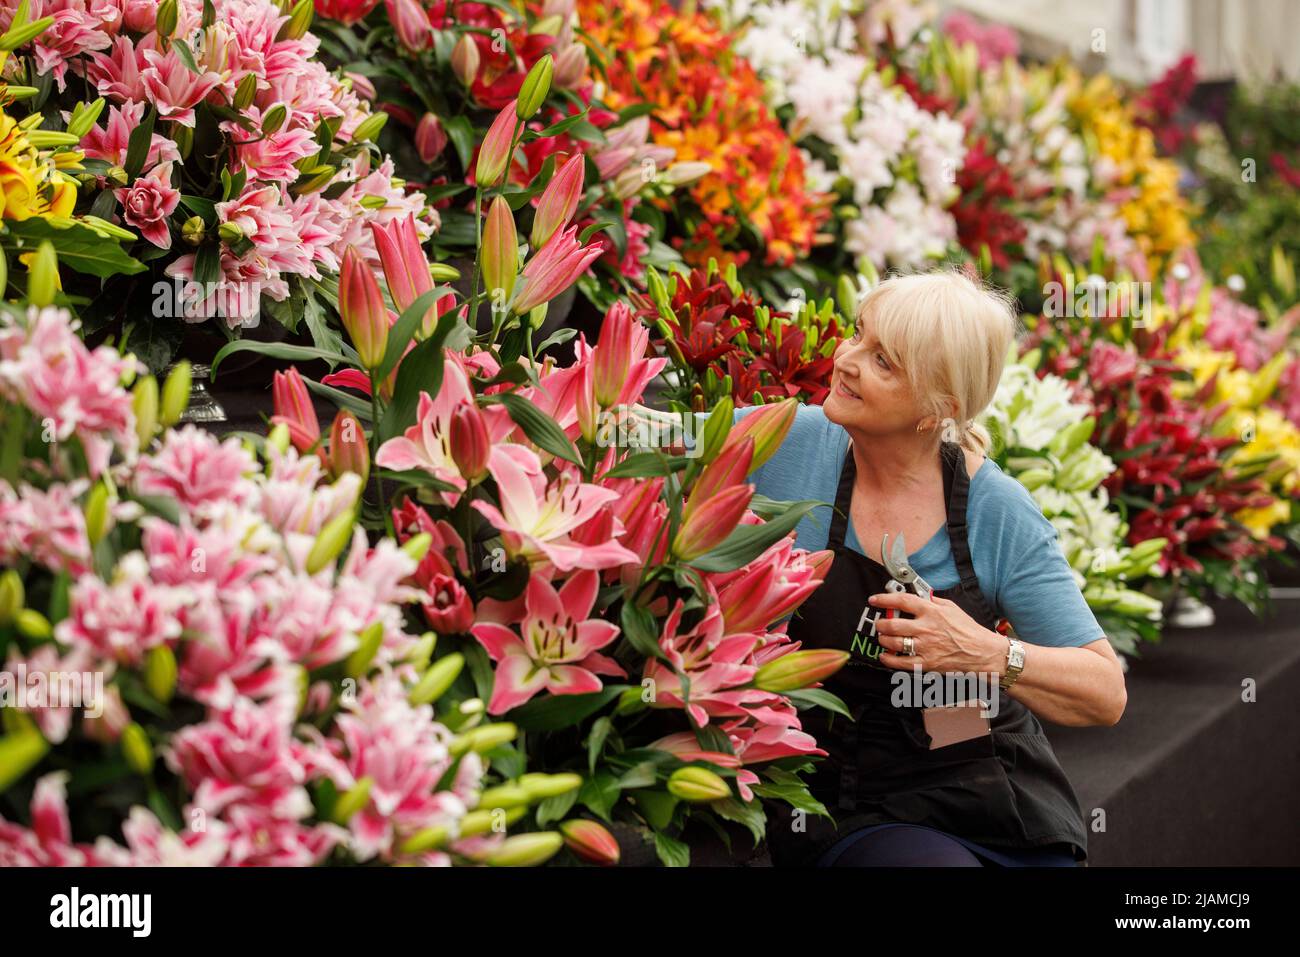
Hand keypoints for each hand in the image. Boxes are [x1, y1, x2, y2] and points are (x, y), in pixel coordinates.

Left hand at [870, 591, 1006, 674]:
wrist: (983, 652)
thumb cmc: (969, 630)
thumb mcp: (952, 608)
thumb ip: (933, 601)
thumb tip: (919, 596)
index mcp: (932, 612)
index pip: (902, 601)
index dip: (885, 599)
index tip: (874, 600)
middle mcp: (926, 628)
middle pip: (892, 624)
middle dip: (881, 624)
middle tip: (879, 624)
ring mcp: (926, 647)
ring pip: (893, 643)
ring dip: (883, 640)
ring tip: (883, 638)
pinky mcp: (927, 663)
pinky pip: (901, 663)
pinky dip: (889, 660)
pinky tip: (885, 656)